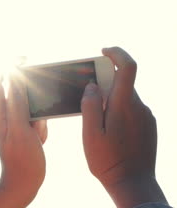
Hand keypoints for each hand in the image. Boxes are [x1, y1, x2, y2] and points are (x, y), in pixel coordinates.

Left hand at [0, 72, 46, 207]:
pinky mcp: (21, 126)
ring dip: (36, 111)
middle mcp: (1, 111)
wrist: (23, 182)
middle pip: (10, 85)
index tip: (26, 60)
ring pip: (26, 101)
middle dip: (28, 89)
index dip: (7, 63)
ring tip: (36, 132)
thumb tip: (14, 76)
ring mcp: (11, 119)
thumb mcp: (20, 128)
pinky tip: (39, 138)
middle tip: (38, 100)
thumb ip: (17, 102)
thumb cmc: (21, 158)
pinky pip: (34, 115)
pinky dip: (40, 122)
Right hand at [81, 47, 166, 207]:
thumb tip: (92, 86)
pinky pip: (132, 109)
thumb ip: (90, 106)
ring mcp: (146, 116)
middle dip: (104, 83)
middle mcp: (139, 107)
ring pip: (126, 97)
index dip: (116, 54)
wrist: (133, 183)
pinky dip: (118, 110)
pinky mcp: (148, 126)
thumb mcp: (91, 134)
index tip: (103, 52)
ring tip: (96, 120)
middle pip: (123, 83)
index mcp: (124, 105)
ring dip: (111, 100)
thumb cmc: (108, 160)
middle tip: (87, 95)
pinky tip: (109, 129)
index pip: (128, 67)